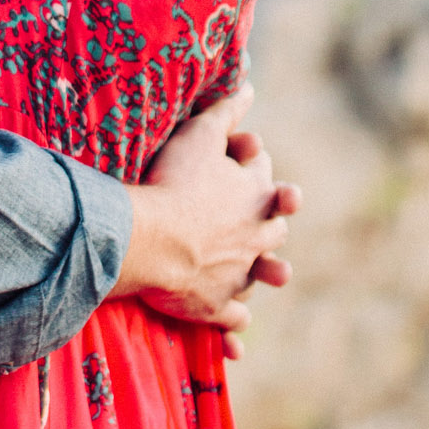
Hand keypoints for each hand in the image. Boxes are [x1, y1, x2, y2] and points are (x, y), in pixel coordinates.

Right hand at [111, 87, 299, 352]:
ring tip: (273, 278)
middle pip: (273, 230)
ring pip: (260, 278)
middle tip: (272, 223)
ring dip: (266, 277)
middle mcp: (256, 237)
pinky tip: (235, 342)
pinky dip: (233, 330)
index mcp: (256, 196)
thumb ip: (227, 110)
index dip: (256, 164)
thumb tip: (249, 86)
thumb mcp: (201, 134)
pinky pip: (231, 323)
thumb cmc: (175, 180)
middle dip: (273, 224)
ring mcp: (239, 274)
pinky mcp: (217, 307)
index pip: (265, 178)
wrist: (154, 239)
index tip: (248, 155)